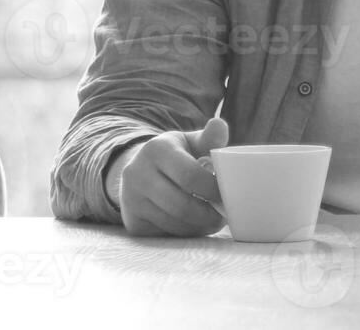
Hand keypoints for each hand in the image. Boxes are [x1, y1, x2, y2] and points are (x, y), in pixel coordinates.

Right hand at [114, 117, 228, 236]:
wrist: (141, 172)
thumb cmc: (177, 156)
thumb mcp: (190, 143)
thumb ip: (209, 138)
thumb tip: (219, 125)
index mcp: (156, 149)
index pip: (190, 176)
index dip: (213, 190)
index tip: (228, 195)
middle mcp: (137, 173)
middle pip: (181, 205)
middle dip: (208, 215)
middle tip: (224, 216)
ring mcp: (131, 199)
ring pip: (174, 224)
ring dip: (199, 226)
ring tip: (212, 220)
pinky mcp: (132, 223)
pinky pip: (166, 235)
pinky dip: (185, 233)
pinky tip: (193, 224)